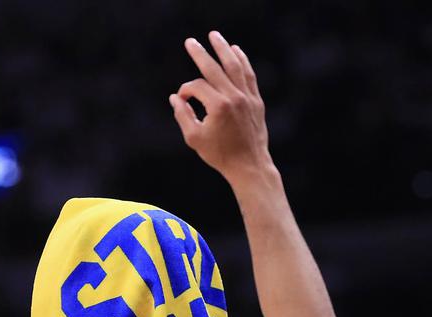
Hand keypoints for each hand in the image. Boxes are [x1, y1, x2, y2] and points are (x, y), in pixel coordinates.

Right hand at [169, 31, 271, 182]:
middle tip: (190, 42)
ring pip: (235, 66)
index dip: (185, 92)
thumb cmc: (219, 154)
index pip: (196, 87)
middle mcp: (234, 97)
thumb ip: (182, 115)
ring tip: (215, 36)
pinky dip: (242, 61)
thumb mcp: (194, 137)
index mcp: (218, 106)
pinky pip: (249, 75)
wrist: (249, 165)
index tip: (181, 101)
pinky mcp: (256, 100)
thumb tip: (175, 98)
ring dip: (224, 49)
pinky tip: (236, 50)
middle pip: (214, 68)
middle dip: (200, 54)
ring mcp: (247, 97)